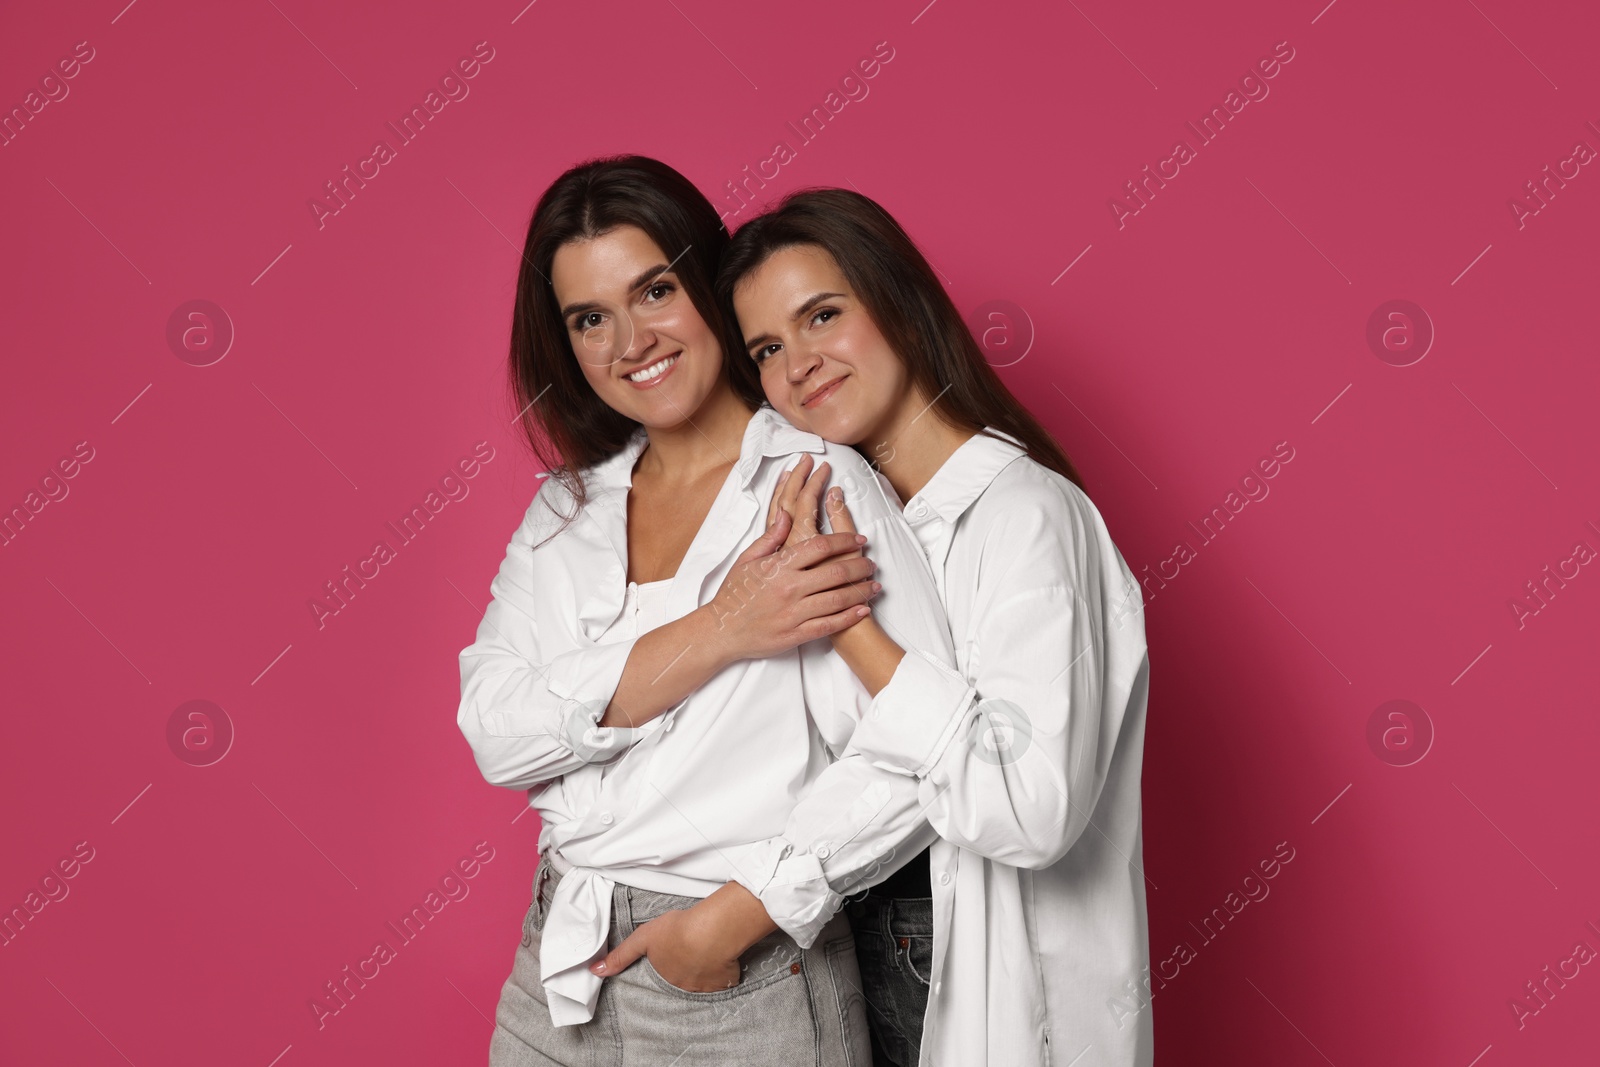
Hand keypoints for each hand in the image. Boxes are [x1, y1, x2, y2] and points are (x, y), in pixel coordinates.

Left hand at [589, 886, 772, 991]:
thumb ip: (621, 955)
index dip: (670, 965)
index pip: (665, 977)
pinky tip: (724, 954)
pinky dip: (725, 969)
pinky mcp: (727, 982)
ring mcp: (706, 988)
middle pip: (684, 980)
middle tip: (693, 950)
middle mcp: (683, 988)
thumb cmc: (678, 930)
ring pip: (705, 980)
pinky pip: (726, 979)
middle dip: (688, 969)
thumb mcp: (643, 938)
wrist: (712, 930)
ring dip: (706, 969)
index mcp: (664, 977)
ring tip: (709, 949)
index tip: (677, 957)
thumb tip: (594, 971)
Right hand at [705, 508, 880, 662]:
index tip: (858, 539)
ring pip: (837, 598)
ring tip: (874, 584)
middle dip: (859, 565)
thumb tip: (787, 515)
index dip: (844, 540)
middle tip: (871, 562)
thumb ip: (770, 538)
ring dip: (860, 590)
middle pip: (835, 571)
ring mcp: (794, 612)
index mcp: (779, 566)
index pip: (820, 546)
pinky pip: (829, 624)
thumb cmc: (733, 595)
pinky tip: (863, 609)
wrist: (721, 631)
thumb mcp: (747, 560)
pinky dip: (849, 616)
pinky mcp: (796, 634)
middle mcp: (789, 587)